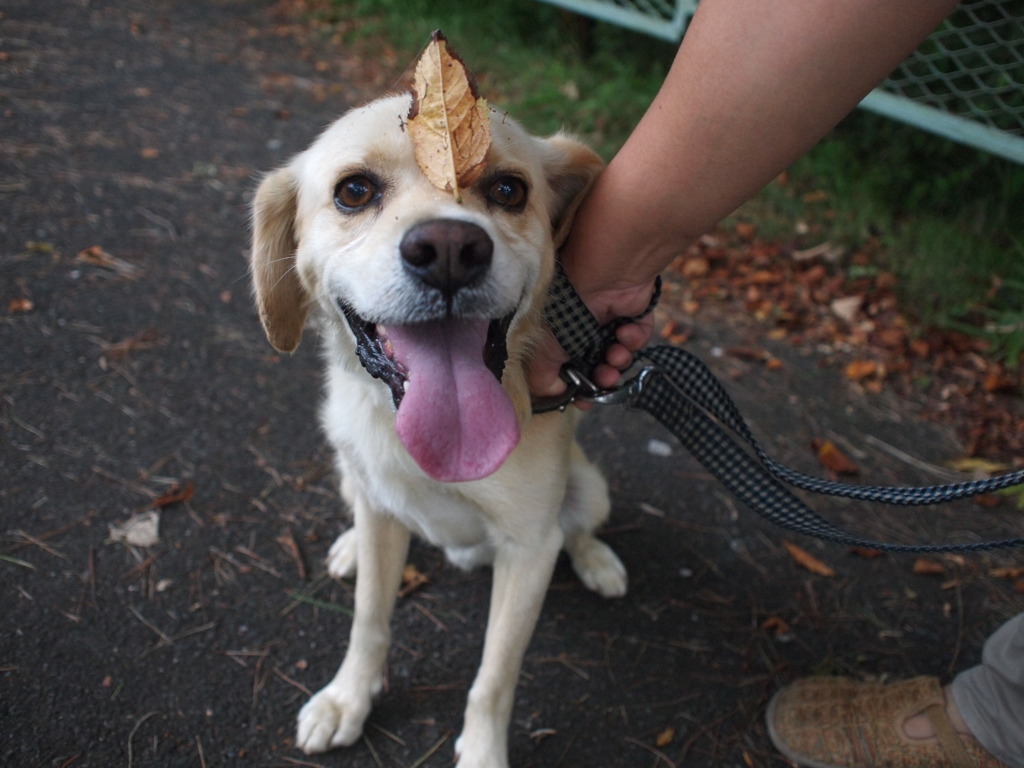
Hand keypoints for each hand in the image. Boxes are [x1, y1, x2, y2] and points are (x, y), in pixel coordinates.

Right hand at [527, 280, 657, 399]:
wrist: (601, 278)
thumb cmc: (564, 311)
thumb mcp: (542, 351)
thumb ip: (542, 379)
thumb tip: (558, 393)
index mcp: (559, 337)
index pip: (570, 370)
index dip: (580, 388)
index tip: (586, 400)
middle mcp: (583, 330)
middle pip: (597, 367)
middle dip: (603, 378)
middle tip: (605, 379)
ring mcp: (608, 322)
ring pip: (619, 356)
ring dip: (619, 361)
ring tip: (616, 355)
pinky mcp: (633, 315)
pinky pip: (639, 338)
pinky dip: (634, 340)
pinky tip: (625, 332)